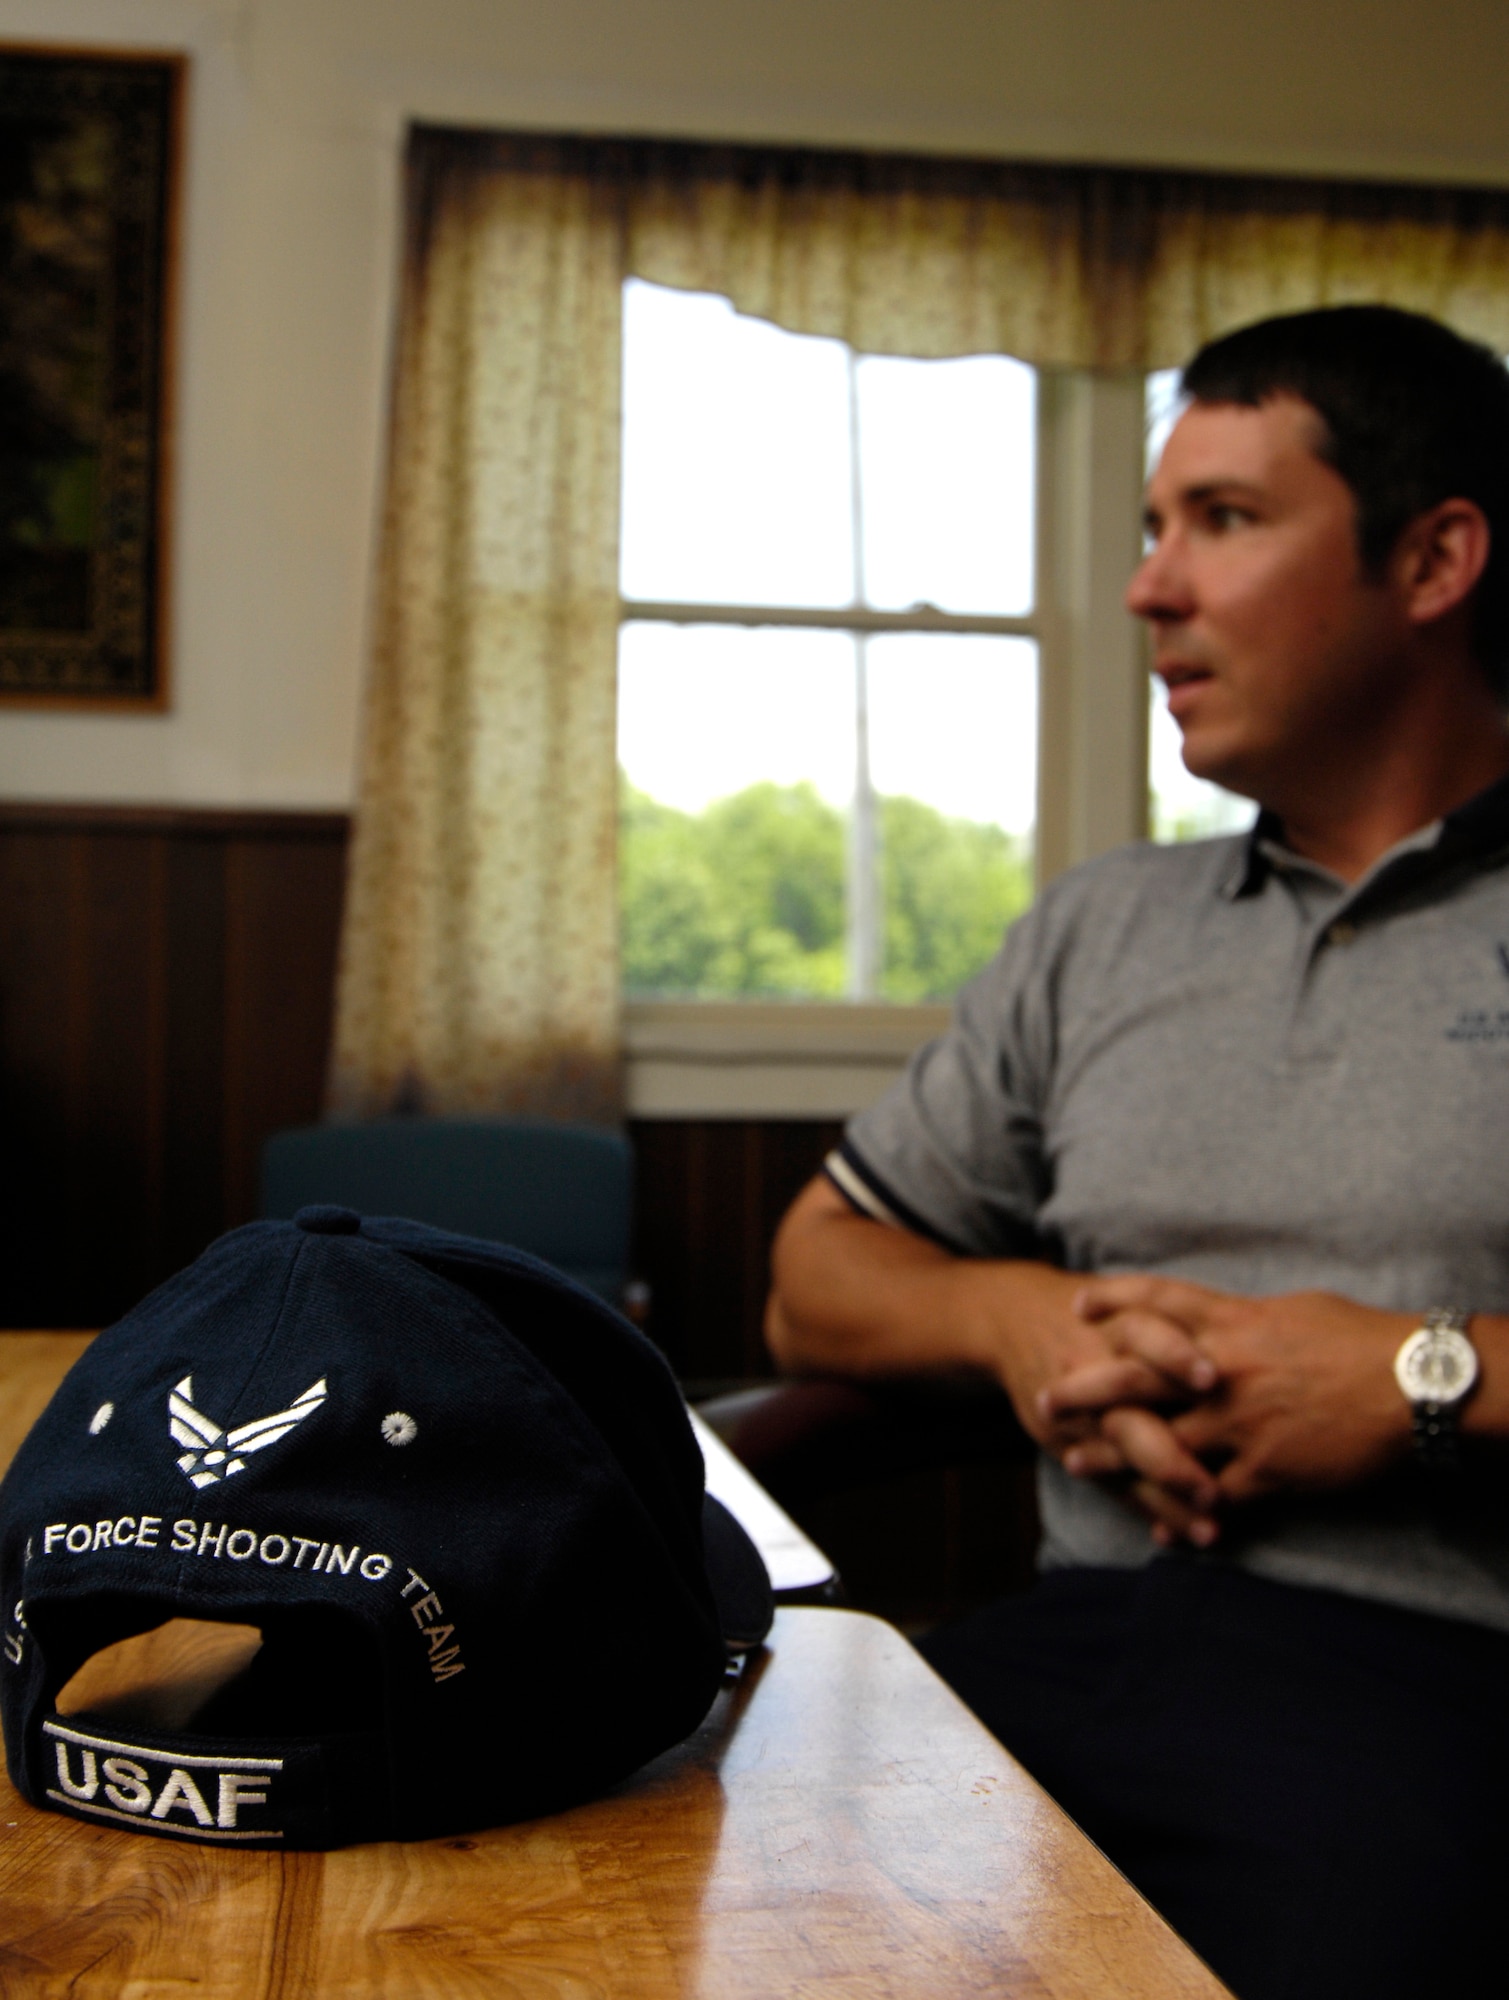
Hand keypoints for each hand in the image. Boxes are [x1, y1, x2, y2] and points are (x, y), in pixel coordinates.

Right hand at [961, 1263, 1221, 1537]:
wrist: (1016, 1320)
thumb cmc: (1097, 1314)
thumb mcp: (1132, 1301)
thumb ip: (1185, 1319)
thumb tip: (1269, 1330)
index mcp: (1118, 1326)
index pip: (1144, 1333)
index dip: (1174, 1354)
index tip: (1211, 1379)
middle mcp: (1098, 1371)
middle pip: (1131, 1418)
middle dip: (1169, 1451)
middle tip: (1216, 1486)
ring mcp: (1085, 1413)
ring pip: (1126, 1457)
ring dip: (1169, 1495)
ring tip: (1212, 1526)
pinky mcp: (1074, 1443)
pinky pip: (1114, 1484)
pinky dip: (1149, 1509)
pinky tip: (1181, 1535)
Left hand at [1046, 1277, 1415, 1529]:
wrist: (1409, 1386)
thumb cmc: (1360, 1339)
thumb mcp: (1295, 1311)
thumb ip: (1248, 1320)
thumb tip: (1228, 1319)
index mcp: (1234, 1323)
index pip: (1161, 1303)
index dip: (1117, 1300)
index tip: (1076, 1304)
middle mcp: (1223, 1372)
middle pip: (1137, 1377)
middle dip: (1086, 1387)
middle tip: (1044, 1394)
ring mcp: (1240, 1424)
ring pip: (1159, 1443)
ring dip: (1112, 1457)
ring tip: (1073, 1463)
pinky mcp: (1266, 1470)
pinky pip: (1213, 1497)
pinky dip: (1183, 1514)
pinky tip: (1160, 1528)